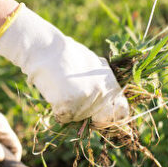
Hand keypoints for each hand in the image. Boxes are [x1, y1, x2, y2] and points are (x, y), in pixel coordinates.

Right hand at [0, 4, 128, 125]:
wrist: (46, 48)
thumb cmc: (64, 54)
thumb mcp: (91, 64)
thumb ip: (98, 82)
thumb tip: (100, 100)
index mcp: (110, 81)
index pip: (121, 112)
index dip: (108, 116)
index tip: (97, 116)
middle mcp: (102, 91)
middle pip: (94, 117)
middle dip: (82, 113)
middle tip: (70, 96)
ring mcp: (87, 98)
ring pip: (76, 118)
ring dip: (67, 109)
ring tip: (59, 88)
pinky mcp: (70, 103)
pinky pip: (62, 117)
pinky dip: (56, 109)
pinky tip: (53, 93)